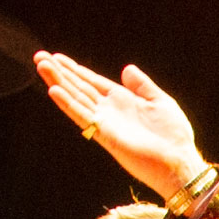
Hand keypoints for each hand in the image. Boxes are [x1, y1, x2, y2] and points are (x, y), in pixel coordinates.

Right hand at [38, 52, 203, 197]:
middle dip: (60, 72)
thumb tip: (127, 68)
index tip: (58, 57)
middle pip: (79, 87)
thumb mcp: (160, 101)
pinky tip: (54, 91)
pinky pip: (82, 116)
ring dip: (58, 82)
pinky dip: (68, 104)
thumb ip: (142, 85)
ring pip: (76, 98)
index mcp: (122, 100)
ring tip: (42, 66)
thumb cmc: (173, 135)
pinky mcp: (104, 135)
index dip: (76, 70)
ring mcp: (105, 122)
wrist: (178, 161)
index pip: (93, 81)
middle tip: (40, 56)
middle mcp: (109, 110)